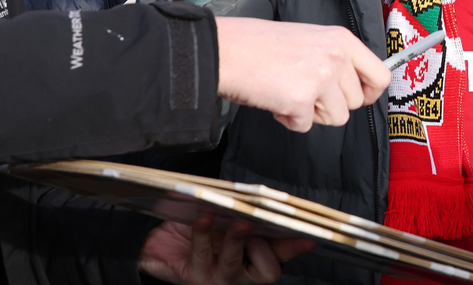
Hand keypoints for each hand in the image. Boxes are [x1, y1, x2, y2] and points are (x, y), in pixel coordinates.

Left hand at [140, 216, 315, 284]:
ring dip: (233, 241)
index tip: (310, 238)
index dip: (295, 247)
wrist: (162, 246)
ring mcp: (218, 278)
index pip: (281, 254)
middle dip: (264, 246)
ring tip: (229, 222)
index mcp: (254, 257)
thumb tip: (261, 196)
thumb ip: (245, 210)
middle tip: (251, 225)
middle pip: (267, 271)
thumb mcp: (225, 217)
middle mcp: (241, 273)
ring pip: (233, 265)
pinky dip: (202, 233)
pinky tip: (203, 219)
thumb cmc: (199, 230)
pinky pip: (201, 256)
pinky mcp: (194, 277)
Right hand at [215, 17, 391, 131]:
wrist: (228, 50)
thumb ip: (335, 59)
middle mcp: (337, 57)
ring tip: (288, 92)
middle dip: (331, 105)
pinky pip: (306, 125)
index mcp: (342, 40)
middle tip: (304, 91)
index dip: (369, 93)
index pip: (381, 75)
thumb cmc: (261, 46)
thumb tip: (353, 87)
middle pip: (355, 102)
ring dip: (312, 113)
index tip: (357, 98)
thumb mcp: (310, 40)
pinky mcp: (302, 100)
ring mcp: (322, 78)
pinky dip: (289, 119)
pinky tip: (275, 99)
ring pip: (336, 118)